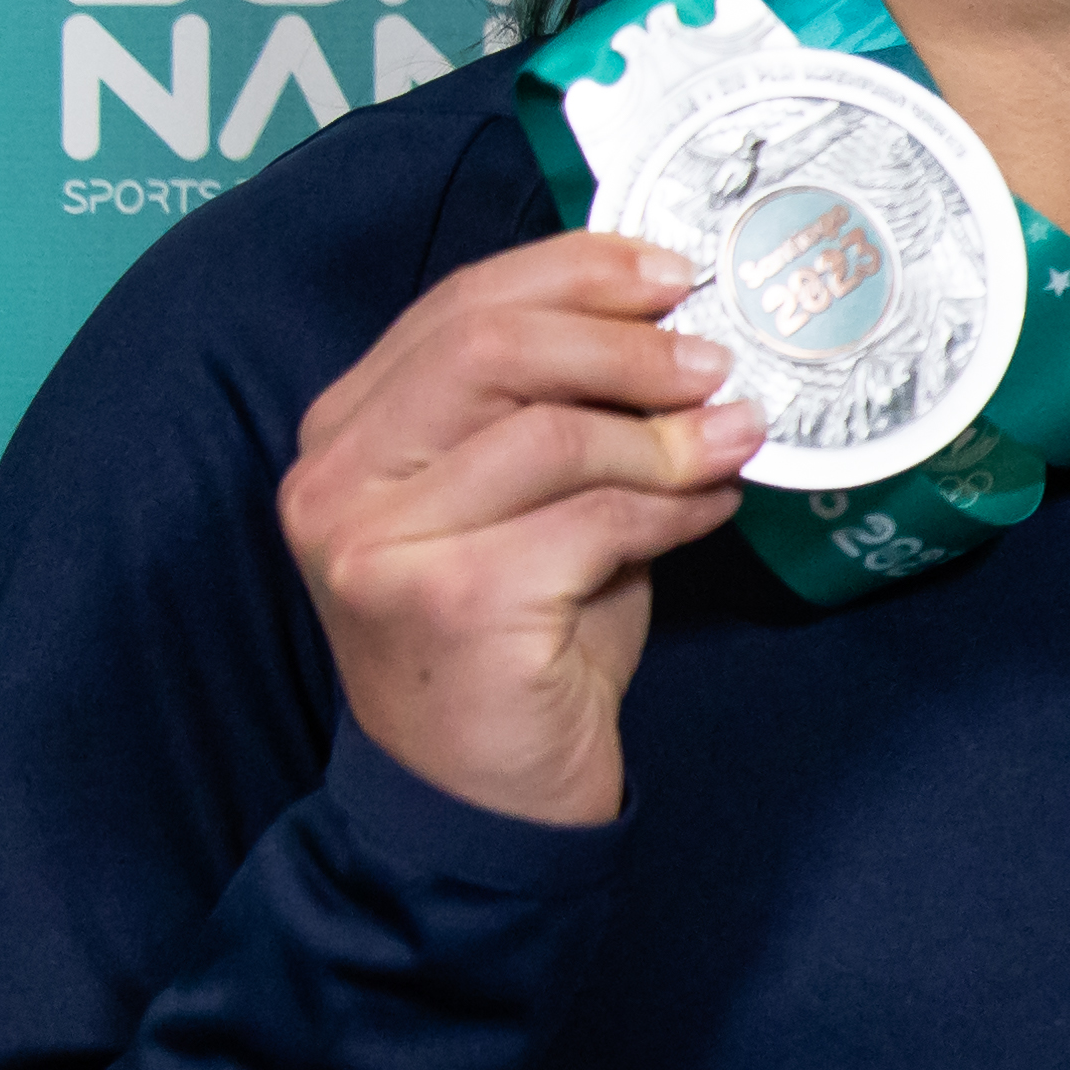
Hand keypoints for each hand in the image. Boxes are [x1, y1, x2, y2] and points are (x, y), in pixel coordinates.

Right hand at [276, 231, 764, 828]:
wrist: (482, 796)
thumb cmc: (520, 640)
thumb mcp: (533, 506)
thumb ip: (568, 416)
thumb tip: (681, 334)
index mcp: (345, 434)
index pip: (458, 307)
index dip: (576, 273)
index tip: (675, 274)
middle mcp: (335, 479)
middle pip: (491, 347)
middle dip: (624, 343)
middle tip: (716, 360)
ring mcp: (376, 543)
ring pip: (550, 433)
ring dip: (667, 434)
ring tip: (734, 441)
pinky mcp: (447, 603)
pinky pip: (592, 520)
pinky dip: (672, 505)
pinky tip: (710, 510)